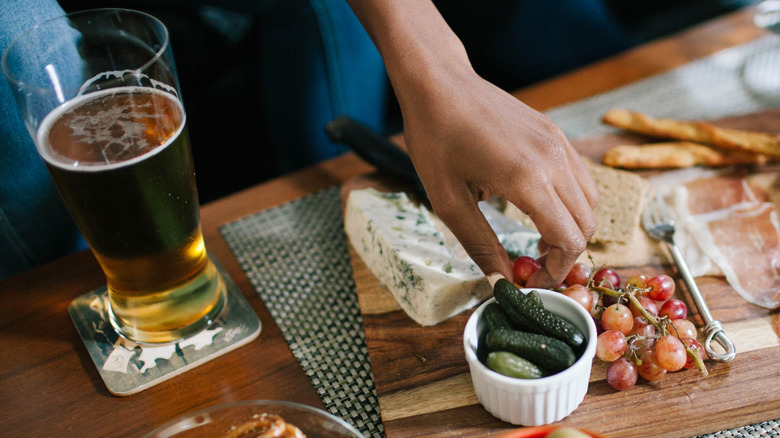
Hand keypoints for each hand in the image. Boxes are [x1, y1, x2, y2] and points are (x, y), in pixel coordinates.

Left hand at [346, 0, 598, 287]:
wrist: (438, 83)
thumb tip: (500, 282)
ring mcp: (558, 142)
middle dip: (566, 254)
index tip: (530, 281)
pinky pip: (579, 177)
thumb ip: (480, 245)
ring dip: (571, 228)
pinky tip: (536, 206)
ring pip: (590, 201)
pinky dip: (569, 202)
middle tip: (533, 266)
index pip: (569, 239)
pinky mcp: (555, 133)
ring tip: (537, 240)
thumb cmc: (435, 139)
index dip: (556, 271)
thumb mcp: (448, 201)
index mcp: (527, 179)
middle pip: (587, 224)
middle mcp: (553, 159)